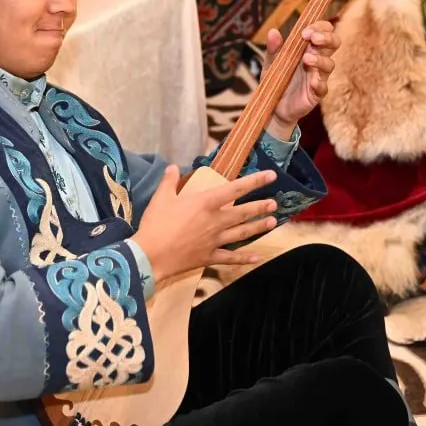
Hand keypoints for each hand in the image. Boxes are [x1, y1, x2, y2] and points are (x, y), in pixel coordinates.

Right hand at [133, 165, 279, 282]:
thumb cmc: (155, 224)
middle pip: (243, 213)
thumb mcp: (160, 198)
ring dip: (258, 227)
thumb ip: (169, 181)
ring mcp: (214, 240)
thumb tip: (172, 167)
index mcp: (205, 203)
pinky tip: (256, 257)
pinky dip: (244, 259)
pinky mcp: (209, 257)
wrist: (150, 255)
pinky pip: (230, 258)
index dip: (255, 181)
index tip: (271, 176)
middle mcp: (215, 221)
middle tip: (274, 204)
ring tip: (272, 222)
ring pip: (241, 233)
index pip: (235, 189)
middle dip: (260, 207)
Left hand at [266, 20, 339, 137]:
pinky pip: (323, 87)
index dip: (319, 27)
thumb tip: (273, 31)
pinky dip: (319, 83)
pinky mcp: (316, 94)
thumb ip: (273, 48)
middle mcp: (317, 60)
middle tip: (313, 38)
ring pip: (330, 64)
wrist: (273, 106)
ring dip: (320, 59)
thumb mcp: (271, 63)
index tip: (305, 31)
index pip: (323, 32)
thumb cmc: (276, 80)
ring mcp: (318, 77)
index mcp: (308, 48)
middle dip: (327, 37)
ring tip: (306, 59)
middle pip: (334, 44)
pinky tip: (312, 82)